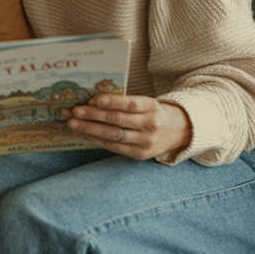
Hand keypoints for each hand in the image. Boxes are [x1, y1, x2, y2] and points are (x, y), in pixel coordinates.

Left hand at [67, 94, 191, 160]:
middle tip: (75, 112)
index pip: (130, 104)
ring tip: (73, 124)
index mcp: (152, 107)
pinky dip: (97, 140)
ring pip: (113, 135)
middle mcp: (150, 125)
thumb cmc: (154, 112)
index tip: (94, 99)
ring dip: (90, 129)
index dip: (112, 102)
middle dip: (93, 116)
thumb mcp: (146, 102)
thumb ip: (125, 102)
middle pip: (118, 120)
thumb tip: (93, 101)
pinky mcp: (140, 154)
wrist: (180, 130)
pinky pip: (114, 147)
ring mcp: (146, 142)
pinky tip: (84, 135)